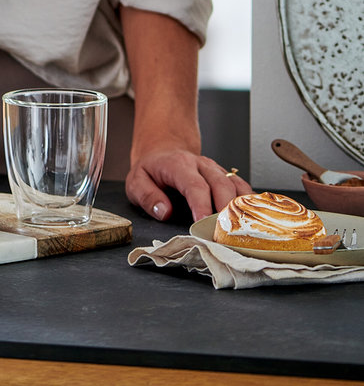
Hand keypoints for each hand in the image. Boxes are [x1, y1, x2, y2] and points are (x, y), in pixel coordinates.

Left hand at [126, 146, 252, 222]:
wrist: (163, 152)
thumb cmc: (151, 170)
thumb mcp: (136, 182)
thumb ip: (147, 196)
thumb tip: (164, 212)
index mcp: (178, 165)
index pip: (194, 185)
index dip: (201, 204)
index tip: (203, 222)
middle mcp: (201, 165)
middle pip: (222, 185)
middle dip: (226, 209)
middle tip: (225, 232)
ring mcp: (216, 170)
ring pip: (236, 186)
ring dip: (241, 207)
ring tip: (240, 229)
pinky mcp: (226, 177)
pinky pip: (243, 188)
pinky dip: (249, 203)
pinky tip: (250, 219)